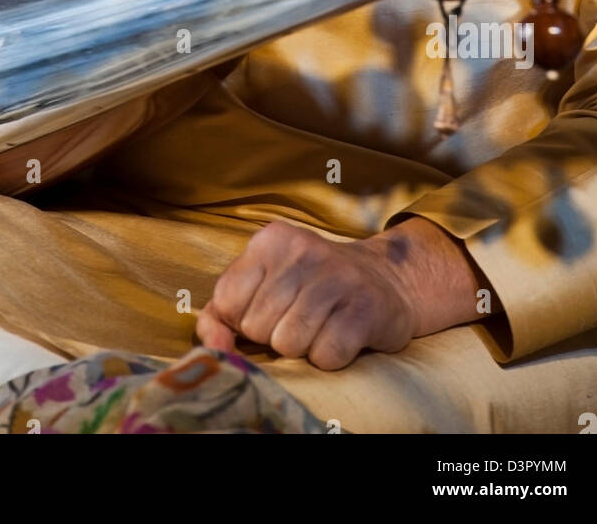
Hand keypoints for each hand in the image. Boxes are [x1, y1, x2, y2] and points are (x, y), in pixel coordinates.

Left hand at [196, 216, 491, 369]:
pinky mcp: (365, 307)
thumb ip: (221, 314)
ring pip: (289, 344)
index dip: (244, 321)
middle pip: (259, 327)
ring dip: (303, 348)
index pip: (228, 301)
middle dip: (274, 335)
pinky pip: (325, 355)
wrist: (384, 280)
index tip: (268, 311)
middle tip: (300, 318)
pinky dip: (330, 357)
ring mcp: (338, 276)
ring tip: (320, 326)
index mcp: (270, 239)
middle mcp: (304, 249)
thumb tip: (212, 348)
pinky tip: (341, 335)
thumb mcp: (261, 285)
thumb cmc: (310, 288)